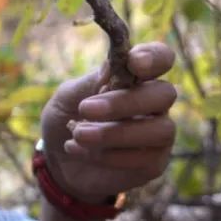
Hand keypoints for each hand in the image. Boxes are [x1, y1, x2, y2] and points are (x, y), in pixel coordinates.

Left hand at [39, 42, 176, 204]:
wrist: (56, 160)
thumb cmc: (66, 117)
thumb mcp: (68, 96)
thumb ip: (90, 82)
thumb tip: (111, 66)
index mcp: (136, 77)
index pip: (161, 58)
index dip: (154, 57)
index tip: (134, 62)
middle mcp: (154, 104)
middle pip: (164, 94)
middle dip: (125, 102)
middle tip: (85, 109)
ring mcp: (158, 135)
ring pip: (160, 130)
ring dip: (115, 133)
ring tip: (77, 134)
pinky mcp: (153, 164)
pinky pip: (146, 159)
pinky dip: (109, 155)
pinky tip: (79, 151)